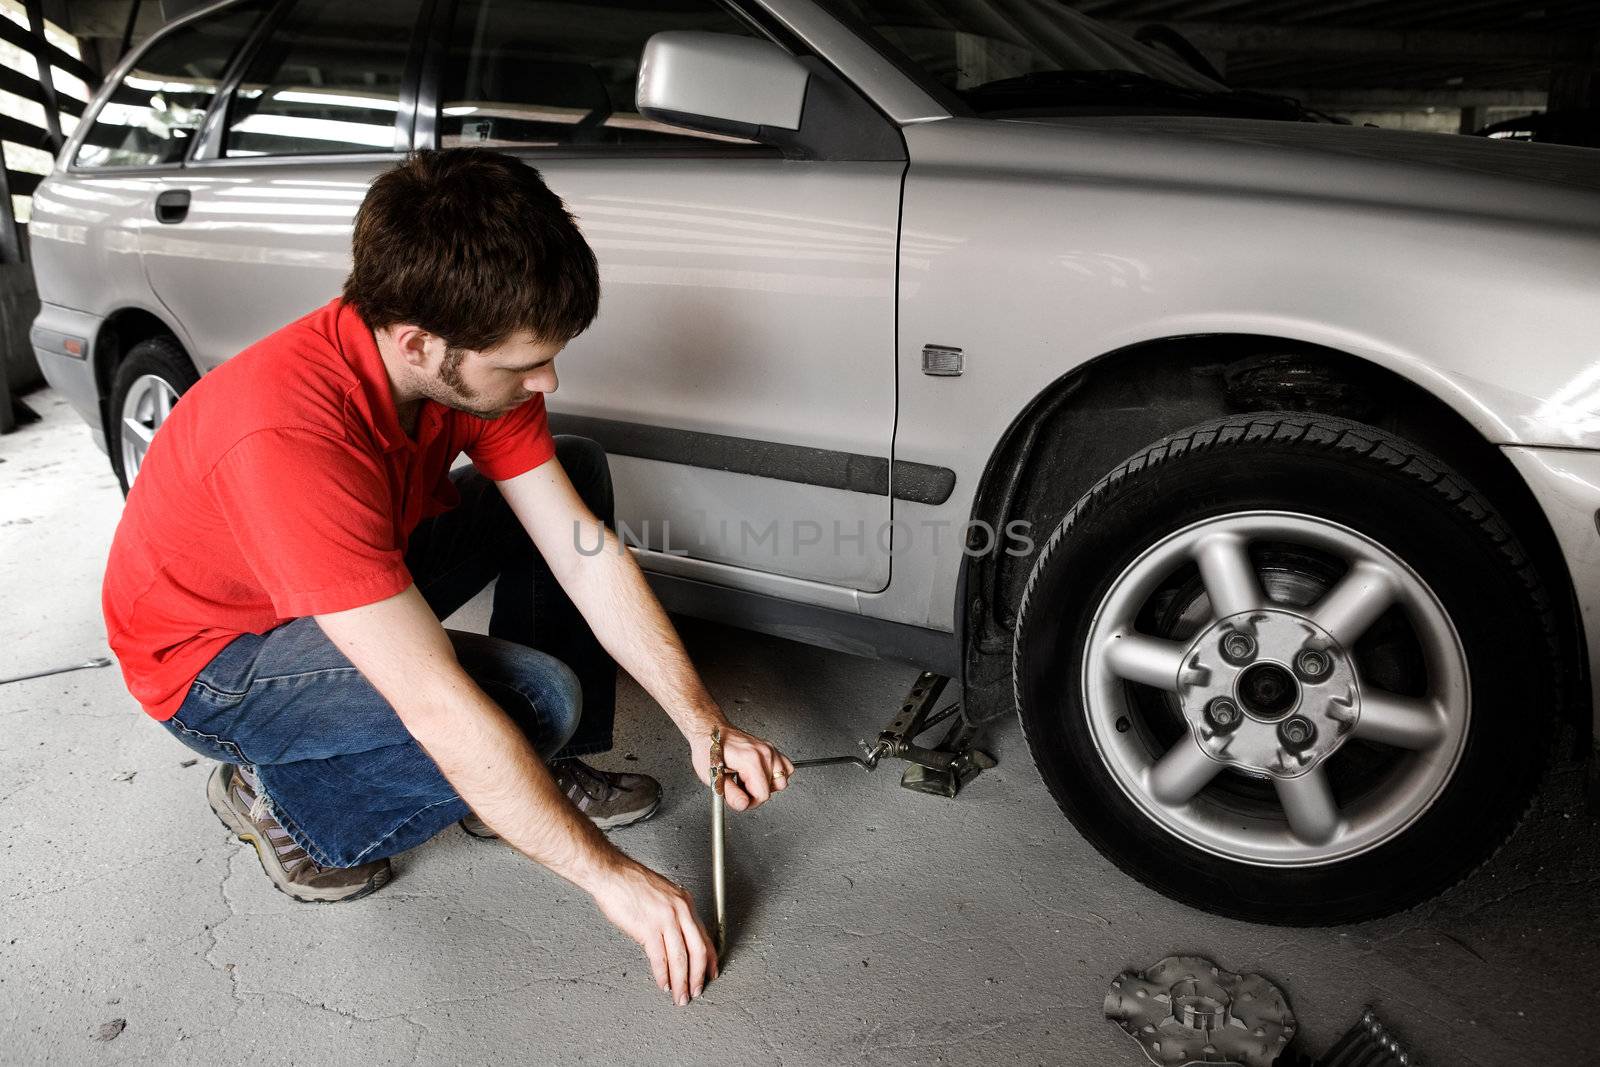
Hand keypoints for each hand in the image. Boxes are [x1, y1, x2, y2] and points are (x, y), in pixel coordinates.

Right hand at [590, 860, 717, 1005]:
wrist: (612, 875)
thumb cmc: (632, 884)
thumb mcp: (663, 895)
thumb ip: (674, 914)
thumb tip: (678, 937)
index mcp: (685, 903)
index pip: (704, 937)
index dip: (709, 960)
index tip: (710, 974)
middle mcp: (680, 911)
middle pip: (697, 951)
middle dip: (697, 977)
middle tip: (695, 992)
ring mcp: (665, 920)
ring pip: (680, 959)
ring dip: (681, 982)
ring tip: (679, 996)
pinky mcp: (648, 928)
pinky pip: (660, 958)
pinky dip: (663, 975)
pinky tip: (663, 983)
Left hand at [691, 720, 795, 811]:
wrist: (710, 731)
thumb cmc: (708, 749)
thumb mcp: (713, 776)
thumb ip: (730, 793)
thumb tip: (743, 804)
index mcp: (750, 760)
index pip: (763, 794)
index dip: (751, 802)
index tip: (740, 799)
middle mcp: (763, 753)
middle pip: (774, 787)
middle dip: (757, 793)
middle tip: (741, 788)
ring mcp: (769, 749)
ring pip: (782, 778)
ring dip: (767, 784)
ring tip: (749, 780)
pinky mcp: (770, 748)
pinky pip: (785, 767)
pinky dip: (775, 775)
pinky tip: (759, 775)